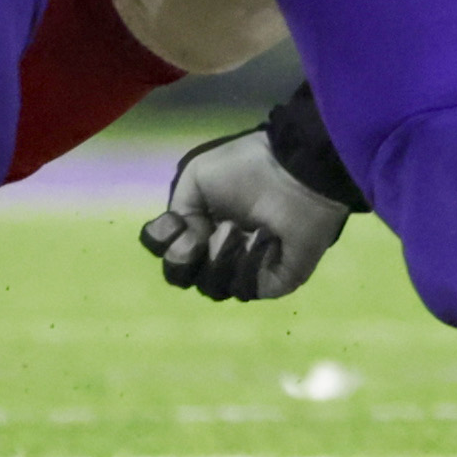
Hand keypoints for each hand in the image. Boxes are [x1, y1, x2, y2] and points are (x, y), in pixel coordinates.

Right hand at [144, 118, 361, 300]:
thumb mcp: (195, 177)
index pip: (167, 251)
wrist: (292, 174)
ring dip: (222, 254)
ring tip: (240, 228)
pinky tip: (265, 238)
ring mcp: (245, 270)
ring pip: (211, 287)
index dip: (163, 242)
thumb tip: (183, 247)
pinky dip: (249, 261)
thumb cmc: (246, 169)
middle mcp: (219, 252)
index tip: (178, 222)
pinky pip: (244, 288)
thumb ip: (177, 212)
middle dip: (184, 257)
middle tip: (199, 236)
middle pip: (181, 277)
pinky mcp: (271, 283)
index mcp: (200, 226)